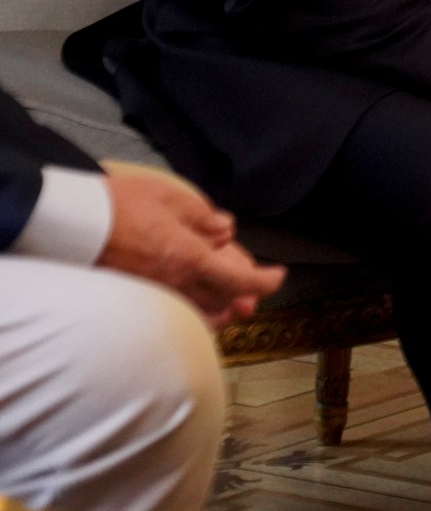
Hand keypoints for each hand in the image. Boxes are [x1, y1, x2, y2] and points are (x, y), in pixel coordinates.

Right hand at [97, 172, 285, 325]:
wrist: (71, 224)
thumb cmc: (118, 204)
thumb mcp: (170, 197)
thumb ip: (204, 216)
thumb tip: (226, 230)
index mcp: (188, 256)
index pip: (240, 281)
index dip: (265, 281)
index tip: (278, 275)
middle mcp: (174, 282)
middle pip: (224, 300)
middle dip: (245, 294)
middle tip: (256, 284)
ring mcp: (154, 294)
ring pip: (200, 314)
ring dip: (223, 308)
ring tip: (233, 300)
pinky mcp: (136, 298)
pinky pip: (175, 314)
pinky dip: (195, 313)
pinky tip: (199, 305)